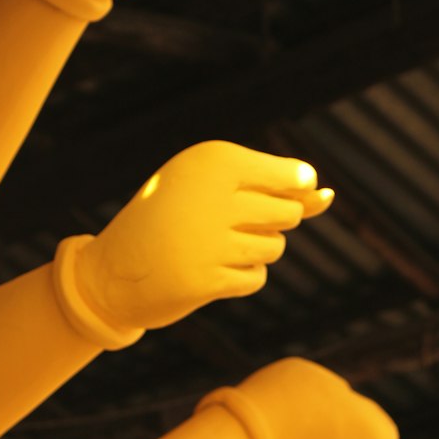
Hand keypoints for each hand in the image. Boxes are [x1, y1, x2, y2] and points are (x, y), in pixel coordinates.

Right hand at [73, 142, 333, 332]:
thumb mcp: (216, 188)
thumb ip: (278, 189)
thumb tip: (327, 196)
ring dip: (257, 252)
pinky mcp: (206, 279)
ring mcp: (210, 238)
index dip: (293, 193)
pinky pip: (256, 278)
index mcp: (215, 159)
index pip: (295, 177)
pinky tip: (210, 270)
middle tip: (229, 224)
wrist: (111, 270)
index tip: (257, 199)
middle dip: (272, 223)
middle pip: (289, 213)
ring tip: (216, 246)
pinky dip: (241, 278)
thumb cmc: (173, 217)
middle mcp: (214, 193)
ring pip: (275, 247)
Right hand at [202, 357, 399, 438]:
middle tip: (303, 413)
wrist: (246, 436)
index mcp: (371, 433)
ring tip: (282, 428)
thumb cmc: (285, 395)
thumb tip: (336, 412)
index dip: (363, 418)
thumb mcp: (316, 379)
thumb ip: (335, 397)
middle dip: (336, 432)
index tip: (338, 407)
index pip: (383, 434)